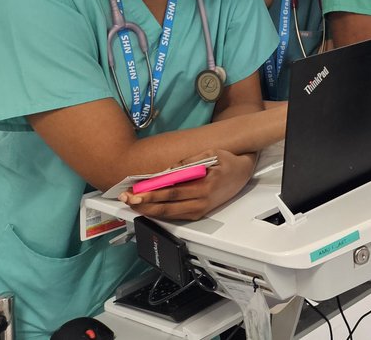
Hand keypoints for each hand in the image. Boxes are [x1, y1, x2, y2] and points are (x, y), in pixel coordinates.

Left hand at [120, 149, 255, 220]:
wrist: (243, 173)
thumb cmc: (227, 161)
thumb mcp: (210, 154)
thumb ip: (187, 163)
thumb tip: (166, 171)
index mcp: (204, 186)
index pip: (172, 192)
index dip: (152, 194)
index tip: (136, 192)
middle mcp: (202, 201)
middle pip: (167, 207)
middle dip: (144, 204)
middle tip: (127, 200)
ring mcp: (200, 209)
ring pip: (169, 214)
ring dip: (149, 210)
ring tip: (133, 204)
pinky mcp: (199, 213)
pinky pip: (176, 216)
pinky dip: (160, 212)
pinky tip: (148, 207)